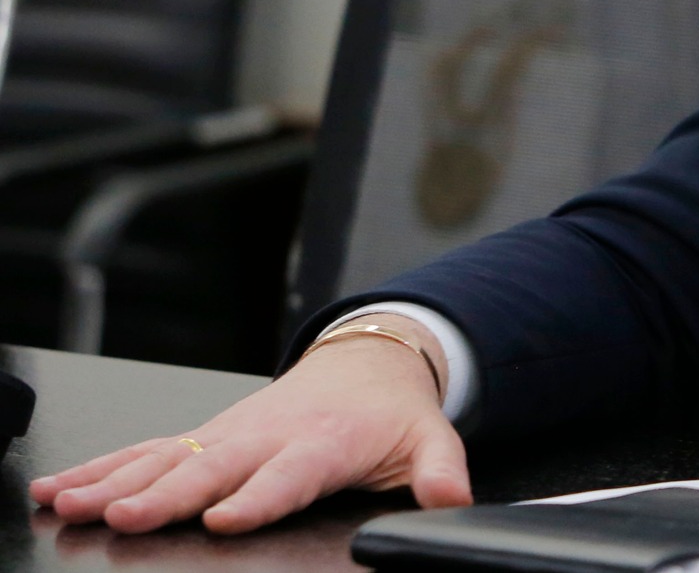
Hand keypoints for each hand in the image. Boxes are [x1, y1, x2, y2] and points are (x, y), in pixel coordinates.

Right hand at [28, 317, 469, 534]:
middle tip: (125, 516)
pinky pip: (148, 452)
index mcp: (322, 442)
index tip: (224, 519)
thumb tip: (453, 499)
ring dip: (117, 481)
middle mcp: (268, 435)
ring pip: (167, 458)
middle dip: (167, 493)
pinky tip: (61, 487)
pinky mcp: (205, 437)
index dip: (257, 496)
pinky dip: (102, 468)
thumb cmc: (393, 411)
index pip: (288, 474)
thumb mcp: (428, 437)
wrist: (367, 363)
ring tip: (73, 503)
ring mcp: (230, 434)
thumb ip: (439, 470)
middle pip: (213, 467)